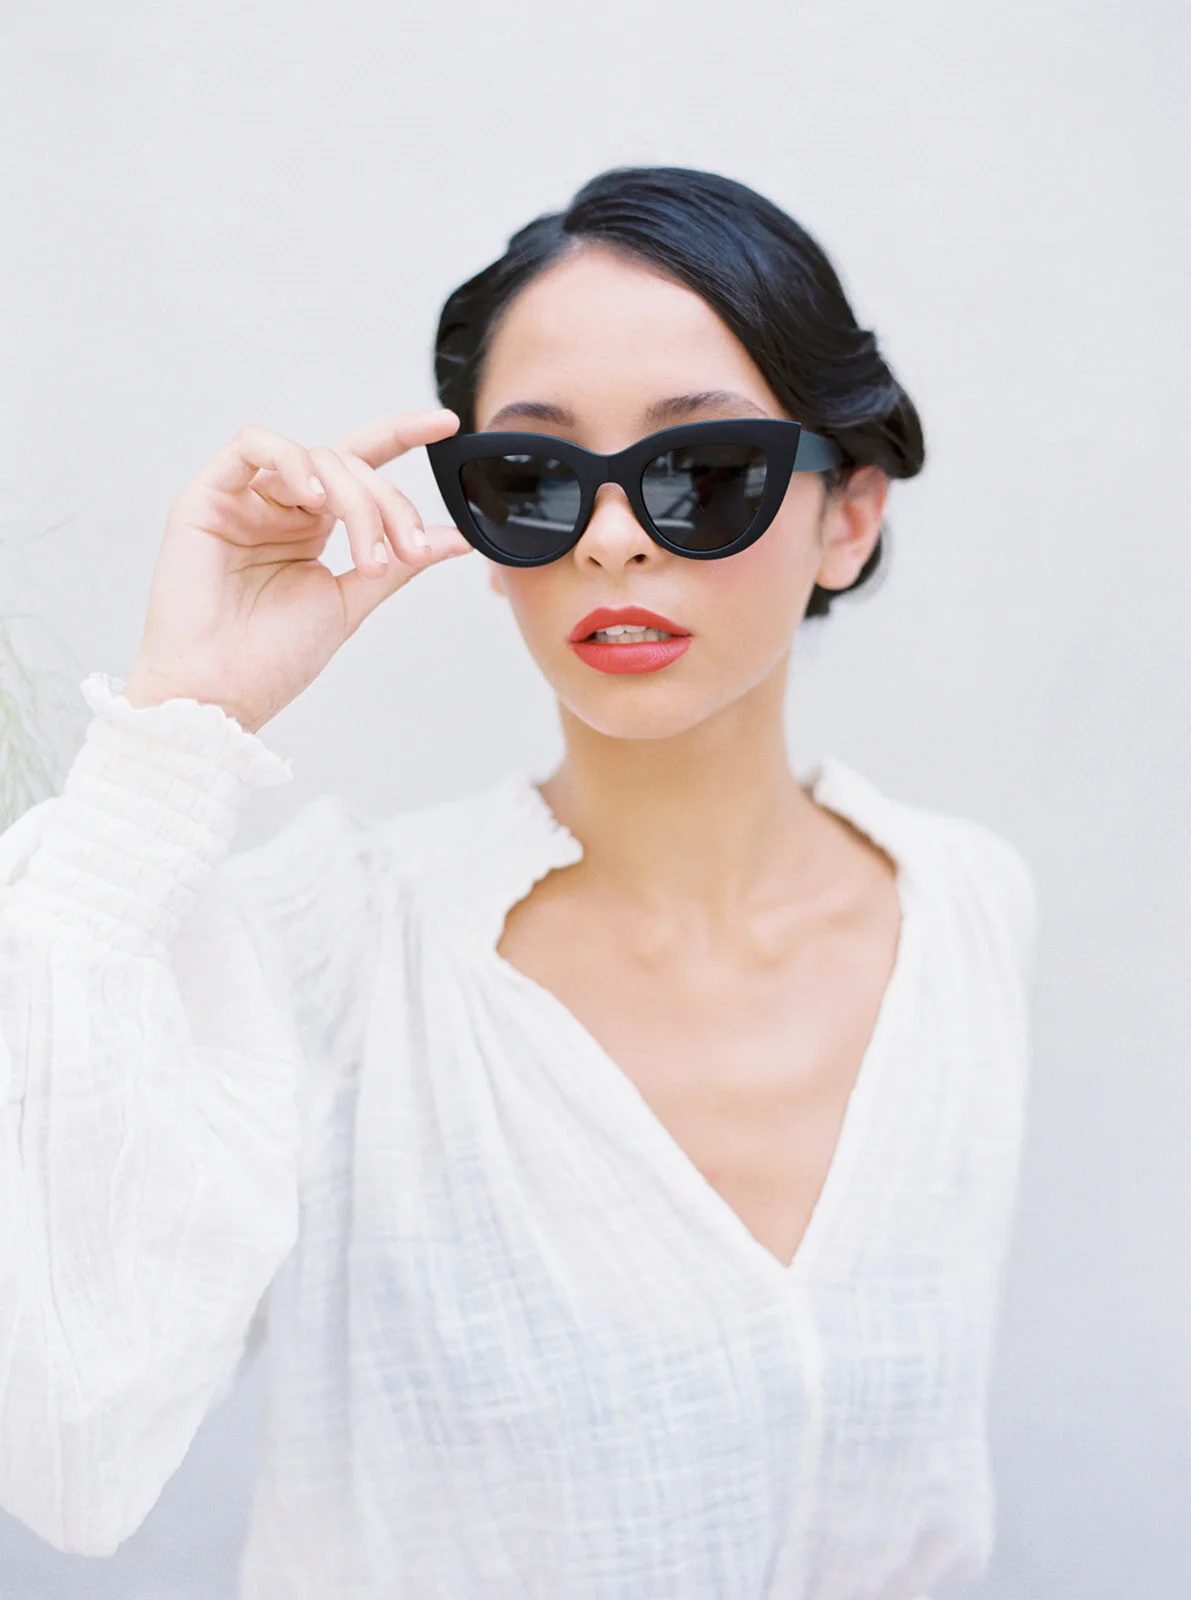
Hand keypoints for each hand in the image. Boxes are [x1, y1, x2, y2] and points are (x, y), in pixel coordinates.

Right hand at [122, 408, 471, 733]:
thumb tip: (455, 537)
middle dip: (388, 506)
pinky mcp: (206, 497)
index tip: (447, 426)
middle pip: (348, 467)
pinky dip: (292, 461)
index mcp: (311, 527)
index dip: (402, 437)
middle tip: (405, 555)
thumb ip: (398, 562)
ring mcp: (242, 499)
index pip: (360, 466)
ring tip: (367, 555)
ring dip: (355, 498)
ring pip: (314, 458)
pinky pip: (251, 446)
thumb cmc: (273, 658)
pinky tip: (313, 499)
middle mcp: (278, 507)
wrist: (221, 692)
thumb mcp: (351, 601)